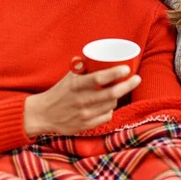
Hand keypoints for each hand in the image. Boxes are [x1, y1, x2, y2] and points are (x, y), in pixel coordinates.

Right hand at [23, 65, 140, 137]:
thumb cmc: (60, 91)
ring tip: (119, 89)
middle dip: (127, 85)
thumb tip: (98, 53)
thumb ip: (83, 67)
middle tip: (137, 78)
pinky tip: (108, 104)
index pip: (98, 79)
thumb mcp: (69, 77)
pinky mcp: (86, 126)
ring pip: (111, 104)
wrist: (43, 114)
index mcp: (75, 85)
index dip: (115, 74)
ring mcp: (84, 115)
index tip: (127, 68)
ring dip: (118, 96)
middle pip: (111, 94)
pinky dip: (110, 109)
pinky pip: (106, 116)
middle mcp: (81, 101)